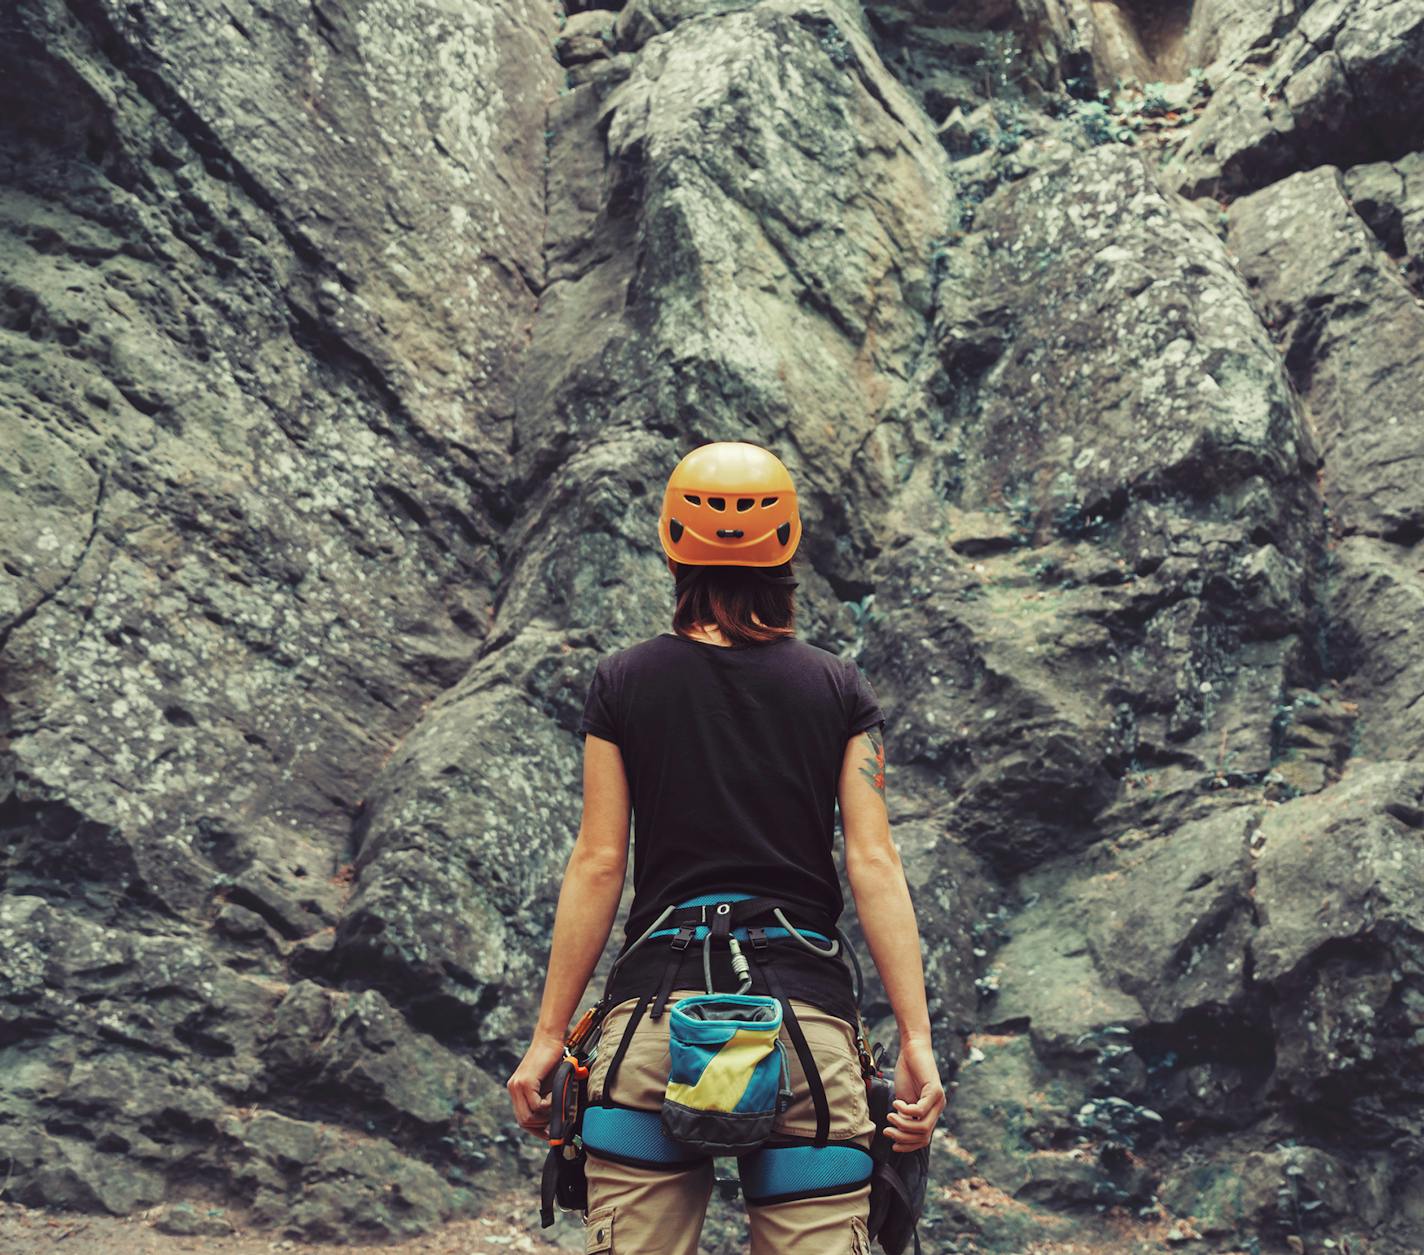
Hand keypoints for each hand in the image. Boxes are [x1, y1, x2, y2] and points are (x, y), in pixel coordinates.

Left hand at [506, 1030, 564, 1138]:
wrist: (550, 1039)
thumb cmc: (553, 1060)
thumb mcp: (549, 1085)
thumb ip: (546, 1101)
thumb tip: (554, 1124)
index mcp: (517, 1091)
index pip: (522, 1120)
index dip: (537, 1130)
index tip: (550, 1133)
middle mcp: (514, 1089)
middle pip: (524, 1122)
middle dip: (542, 1125)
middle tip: (555, 1115)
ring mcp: (517, 1086)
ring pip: (529, 1117)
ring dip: (546, 1114)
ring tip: (555, 1100)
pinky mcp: (525, 1082)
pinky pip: (536, 1106)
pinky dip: (548, 1105)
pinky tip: (553, 1094)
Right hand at [883, 1036, 944, 1153]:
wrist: (913, 1049)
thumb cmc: (908, 1072)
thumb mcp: (905, 1099)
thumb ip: (905, 1115)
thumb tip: (899, 1133)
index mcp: (931, 1112)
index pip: (924, 1139)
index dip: (909, 1145)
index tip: (894, 1145)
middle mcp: (938, 1108)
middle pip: (924, 1136)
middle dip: (903, 1137)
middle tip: (888, 1131)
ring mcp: (938, 1100)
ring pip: (922, 1127)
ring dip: (902, 1125)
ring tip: (891, 1115)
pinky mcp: (935, 1091)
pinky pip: (920, 1111)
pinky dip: (905, 1110)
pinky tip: (897, 1102)